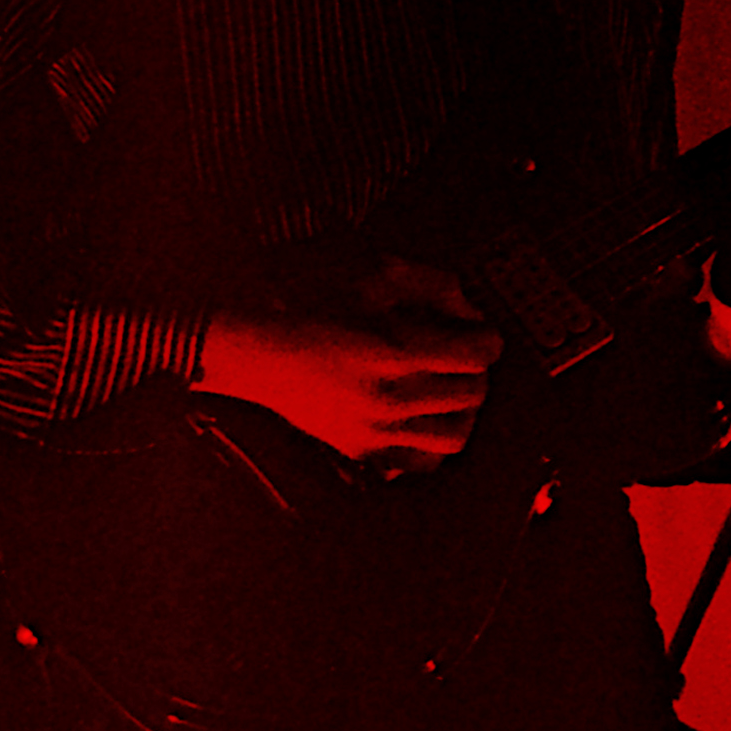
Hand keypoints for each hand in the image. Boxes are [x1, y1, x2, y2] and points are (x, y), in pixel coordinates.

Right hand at [195, 256, 501, 470]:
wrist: (243, 335)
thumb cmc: (303, 290)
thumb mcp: (374, 266)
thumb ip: (436, 284)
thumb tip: (472, 311)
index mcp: (398, 351)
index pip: (479, 354)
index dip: (488, 335)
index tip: (478, 327)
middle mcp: (391, 400)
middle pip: (474, 393)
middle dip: (477, 368)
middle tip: (461, 350)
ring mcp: (373, 432)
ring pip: (455, 436)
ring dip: (463, 409)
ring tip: (449, 386)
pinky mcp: (356, 450)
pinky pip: (418, 465)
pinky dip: (432, 445)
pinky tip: (424, 418)